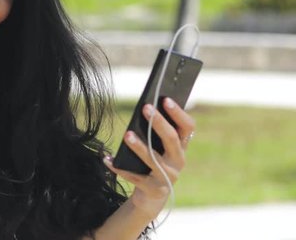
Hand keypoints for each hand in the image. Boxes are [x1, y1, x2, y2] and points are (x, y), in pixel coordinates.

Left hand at [103, 97, 195, 217]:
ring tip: (127, 134)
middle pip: (171, 139)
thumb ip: (155, 132)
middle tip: (145, 108)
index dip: (178, 113)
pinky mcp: (154, 189)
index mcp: (182, 147)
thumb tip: (144, 108)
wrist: (151, 196)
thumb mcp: (158, 148)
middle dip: (158, 123)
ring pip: (153, 158)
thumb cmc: (153, 163)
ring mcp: (167, 176)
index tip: (165, 99)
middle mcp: (178, 161)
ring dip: (139, 146)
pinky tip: (107, 158)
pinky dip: (119, 168)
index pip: (188, 127)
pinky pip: (135, 177)